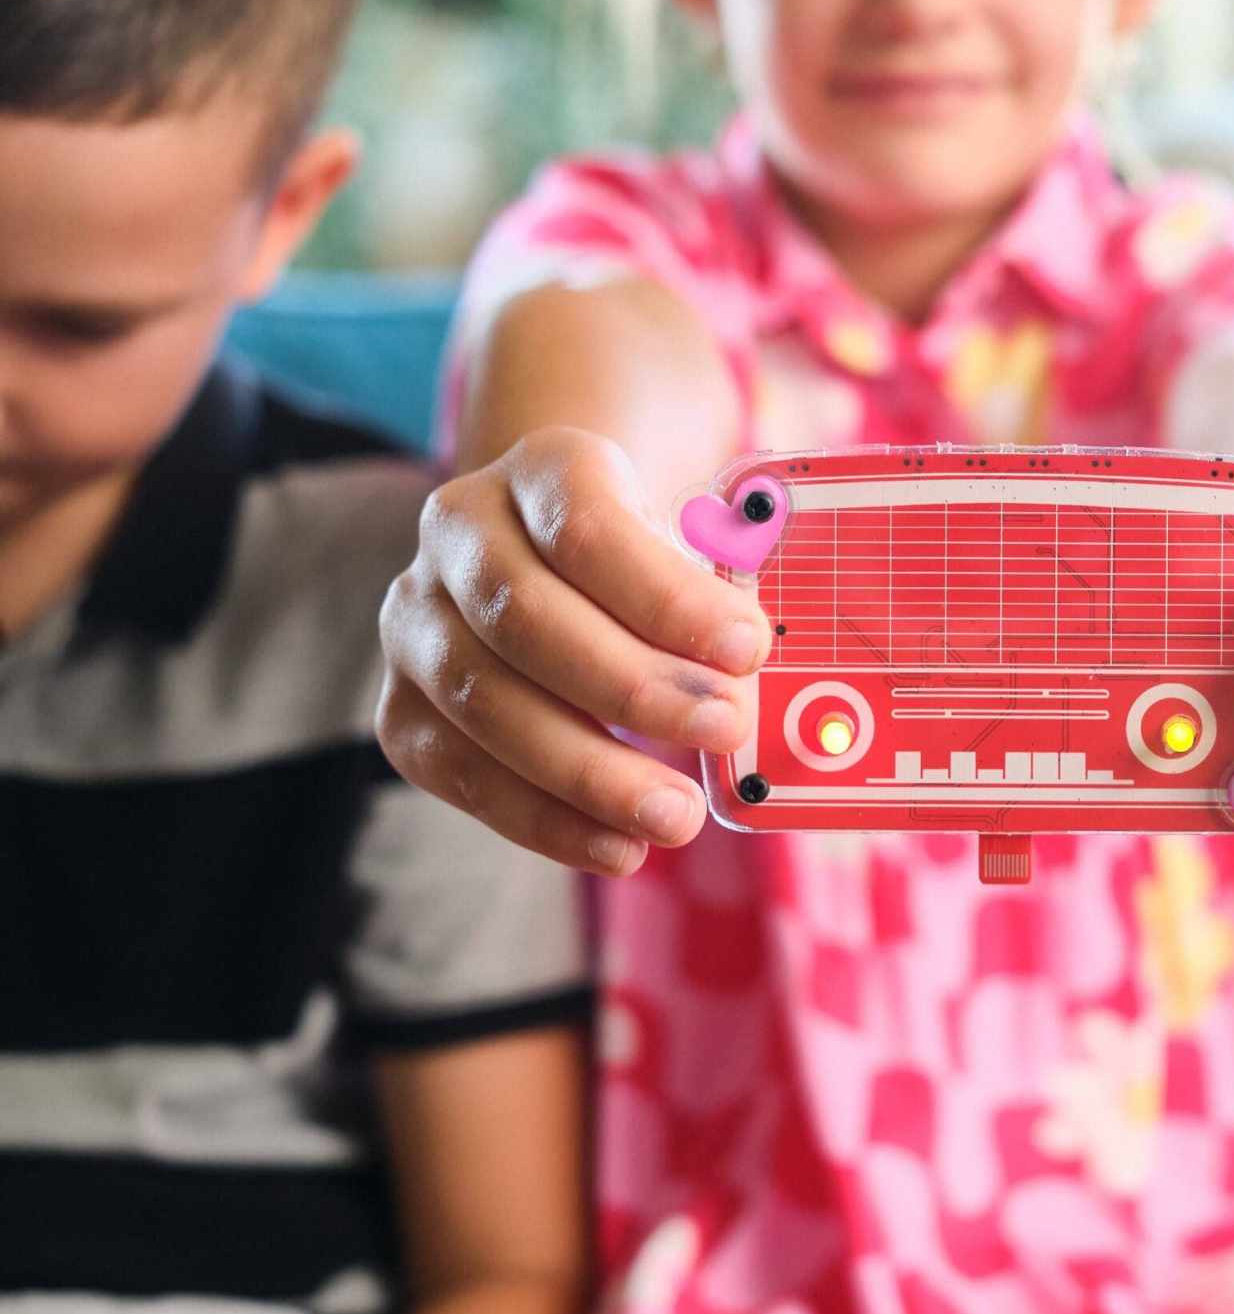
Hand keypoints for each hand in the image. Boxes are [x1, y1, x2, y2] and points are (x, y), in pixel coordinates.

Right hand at [377, 427, 771, 874]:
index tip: (748, 651)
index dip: (667, 596)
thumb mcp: (692, 541)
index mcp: (544, 467)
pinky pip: (458, 771)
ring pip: (484, 702)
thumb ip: (719, 595)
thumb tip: (751, 684)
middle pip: (527, 617)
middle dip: (635, 689)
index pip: (589, 528)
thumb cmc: (648, 557)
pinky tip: (617, 845)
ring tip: (676, 816)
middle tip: (724, 732)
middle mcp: (460, 530)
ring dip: (589, 773)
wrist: (555, 551)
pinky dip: (543, 820)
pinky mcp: (402, 701)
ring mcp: (416, 617)